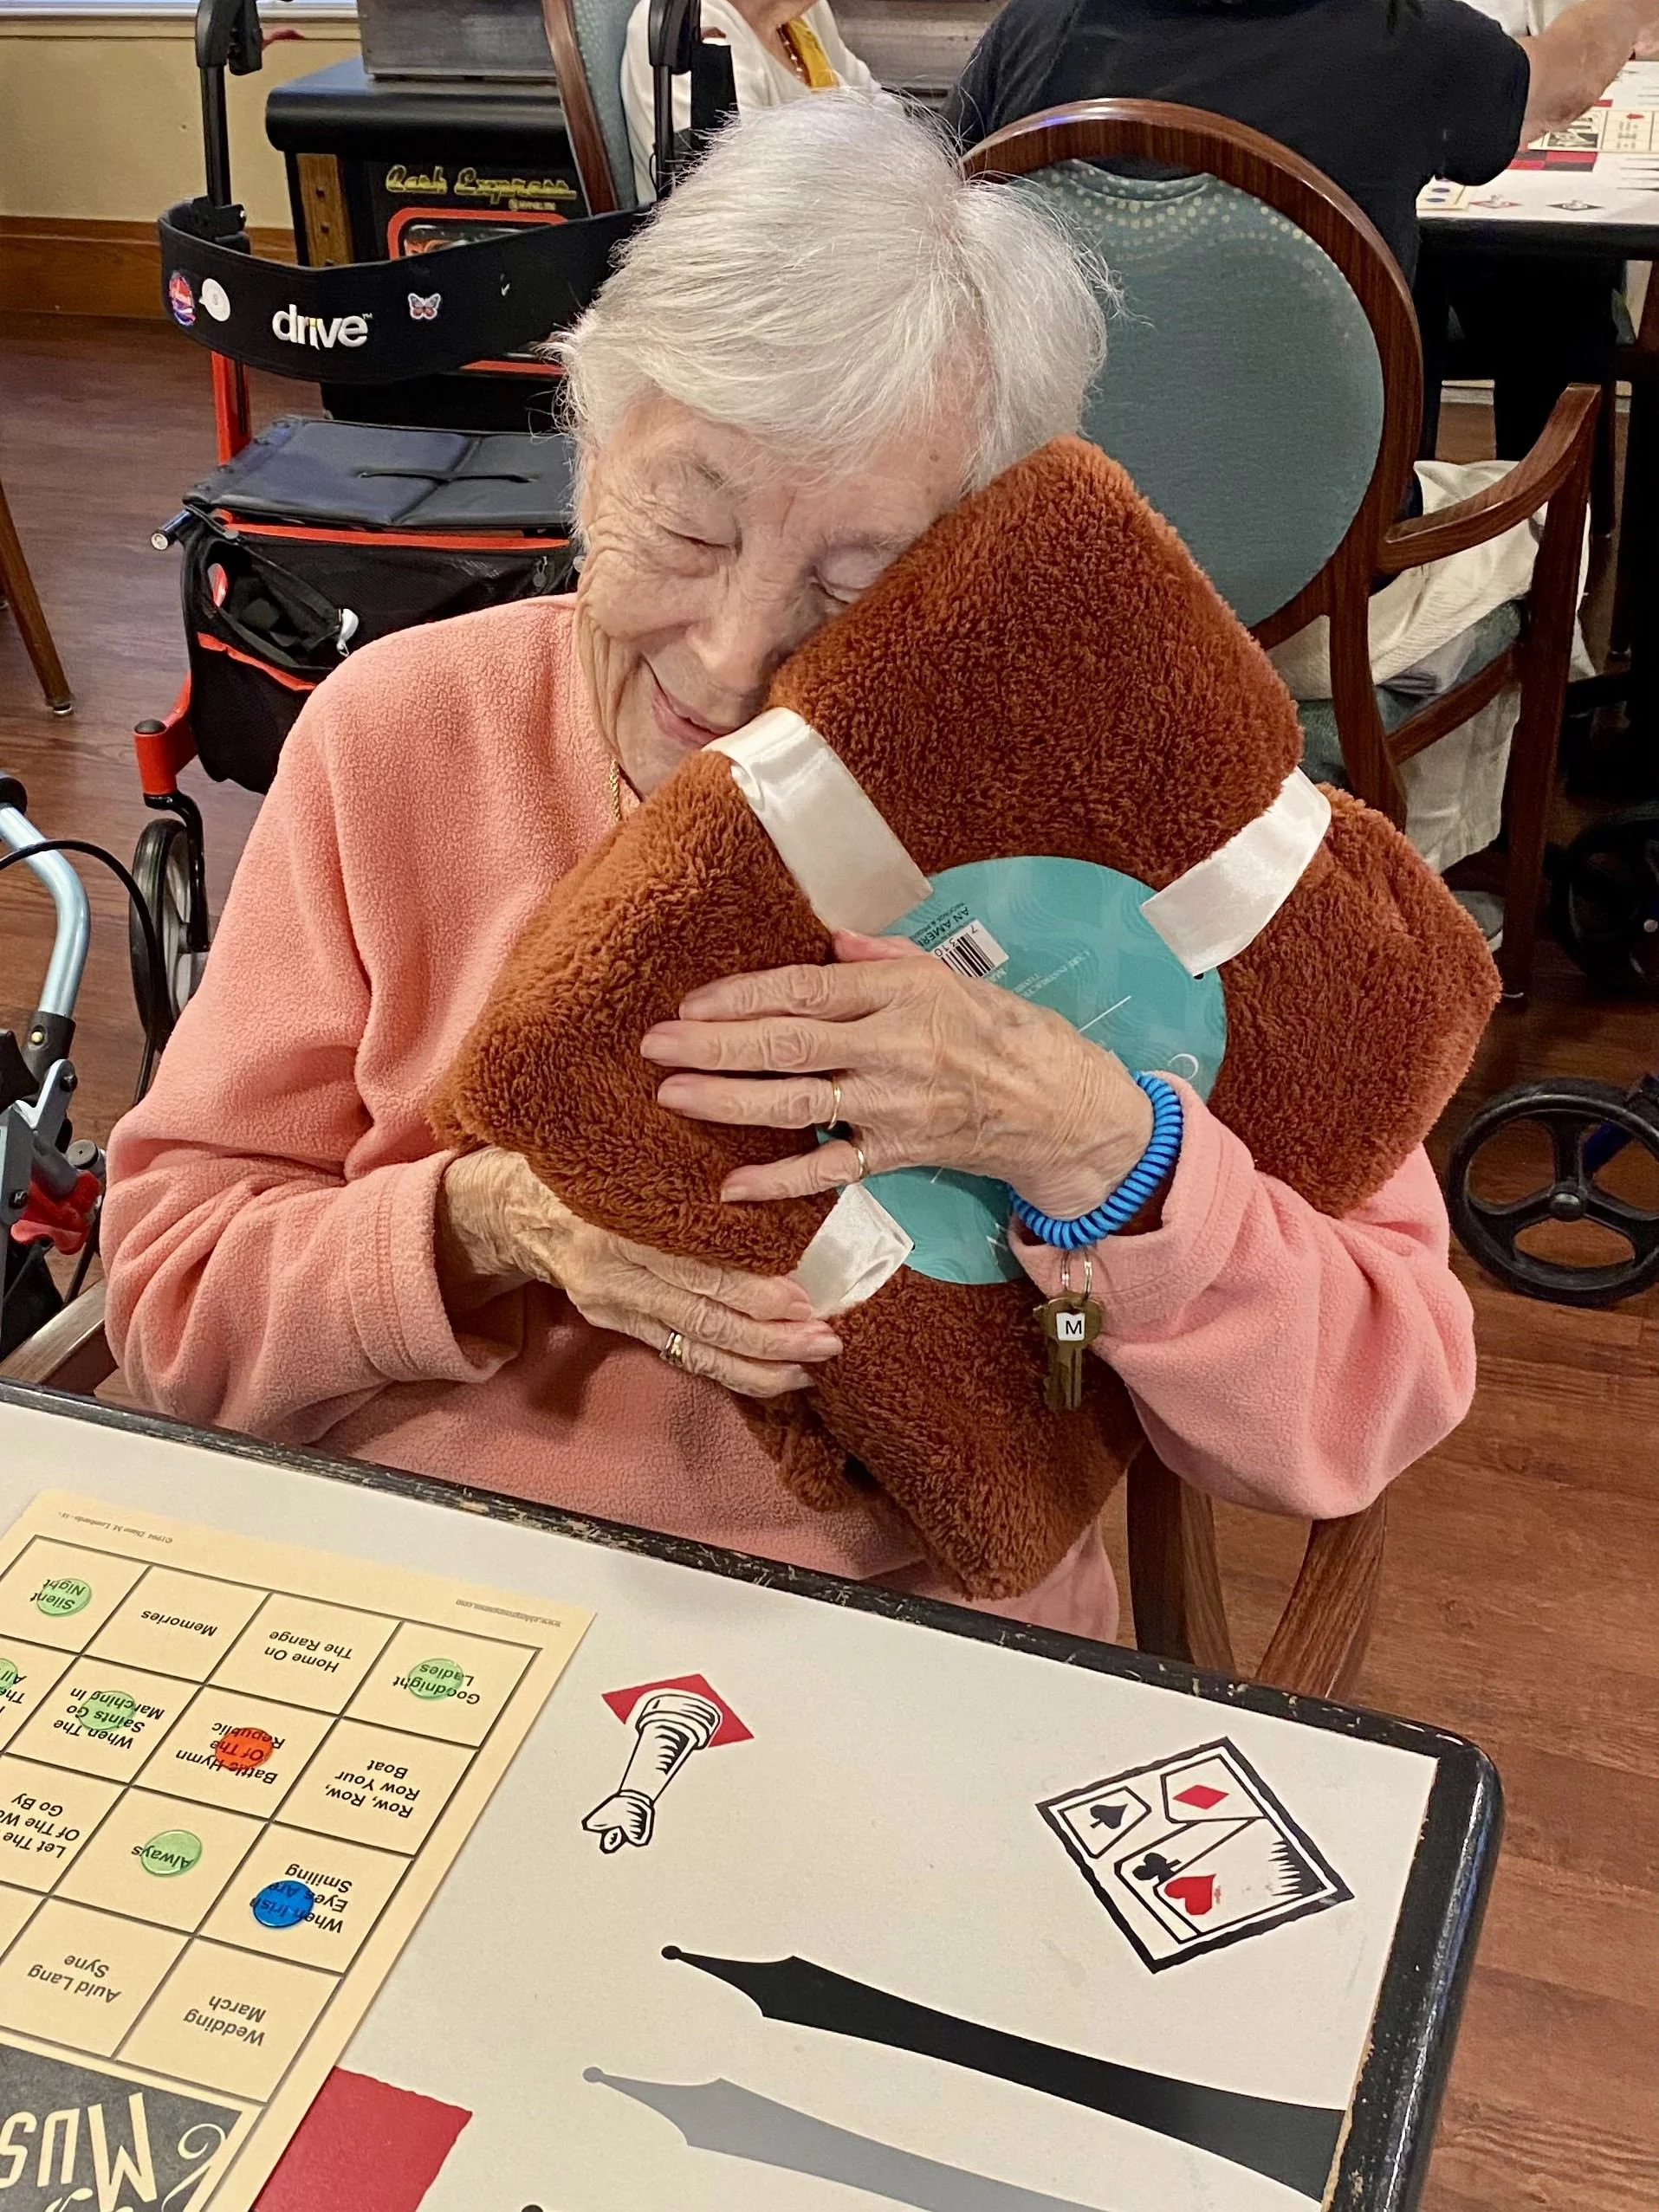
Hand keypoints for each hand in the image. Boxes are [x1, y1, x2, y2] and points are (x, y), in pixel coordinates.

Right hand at [435, 1148, 841, 1397]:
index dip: (751, 1288)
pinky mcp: (612, 1325)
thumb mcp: (626, 1152)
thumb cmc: (584, 1164)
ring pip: (694, 1346)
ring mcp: (611, 1305)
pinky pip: (679, 1355)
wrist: (508, 1206)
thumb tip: (772, 1176)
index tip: (806, 1294)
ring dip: (759, 1364)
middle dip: (770, 1336)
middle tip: (828, 1340)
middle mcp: (612, 1273)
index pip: (694, 1266)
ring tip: (811, 1368)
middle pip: (701, 1316)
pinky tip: (775, 1376)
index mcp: (618, 1223)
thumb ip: (686, 1170)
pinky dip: (730, 1370)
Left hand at [640, 931, 1153, 1217]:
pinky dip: (779, 1181)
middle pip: (788, 1045)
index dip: (742, 995)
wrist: (1059, 1107)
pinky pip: (830, 1171)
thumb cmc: (1002, 1030)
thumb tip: (827, 940)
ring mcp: (892, 1107)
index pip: (805, 990)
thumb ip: (882, 958)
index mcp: (903, 994)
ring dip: (728, 1102)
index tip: (691, 1001)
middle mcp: (893, 1049)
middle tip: (656, 1043)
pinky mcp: (897, 1155)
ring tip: (672, 1093)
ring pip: (797, 1105)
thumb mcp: (949, 975)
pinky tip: (731, 1185)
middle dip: (715, 1044)